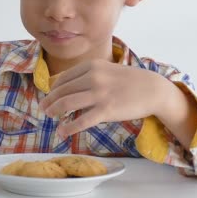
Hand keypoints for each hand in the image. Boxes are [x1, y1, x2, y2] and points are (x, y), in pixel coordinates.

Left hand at [39, 59, 165, 138]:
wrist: (153, 89)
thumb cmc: (129, 81)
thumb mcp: (106, 70)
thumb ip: (87, 75)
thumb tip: (66, 86)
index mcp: (92, 66)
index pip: (64, 78)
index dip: (53, 89)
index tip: (49, 96)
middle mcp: (93, 77)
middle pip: (62, 91)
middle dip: (50, 100)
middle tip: (43, 108)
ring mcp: (99, 94)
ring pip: (67, 104)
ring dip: (54, 111)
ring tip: (49, 116)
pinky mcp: (106, 110)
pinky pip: (81, 121)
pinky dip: (68, 127)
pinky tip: (62, 131)